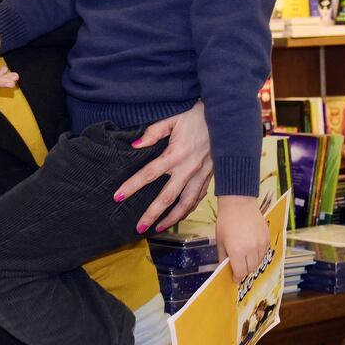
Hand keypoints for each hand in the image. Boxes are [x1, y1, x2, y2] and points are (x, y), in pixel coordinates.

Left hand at [113, 101, 212, 232]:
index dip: (132, 186)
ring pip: (185, 204)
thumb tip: (135, 144)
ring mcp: (201, 175)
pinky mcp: (210, 177)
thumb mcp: (173, 118)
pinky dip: (188, 210)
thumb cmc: (197, 116)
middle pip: (167, 197)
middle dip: (151, 214)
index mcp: (176, 154)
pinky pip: (198, 199)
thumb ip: (153, 132)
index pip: (148, 174)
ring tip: (157, 229)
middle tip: (138, 228)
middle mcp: (188, 169)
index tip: (118, 196)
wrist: (227, 119)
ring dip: (171, 218)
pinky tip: (179, 216)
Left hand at [216, 196, 269, 280]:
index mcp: (236, 251)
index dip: (237, 278)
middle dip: (244, 271)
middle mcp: (251, 249)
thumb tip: (225, 269)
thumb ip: (223, 257)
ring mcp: (261, 244)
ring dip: (252, 263)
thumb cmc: (226, 221)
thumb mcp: (220, 240)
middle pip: (250, 270)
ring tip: (244, 256)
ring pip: (259, 262)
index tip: (234, 278)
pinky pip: (264, 253)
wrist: (238, 204)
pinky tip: (251, 248)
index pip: (240, 273)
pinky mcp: (267, 239)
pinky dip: (258, 254)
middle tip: (238, 267)